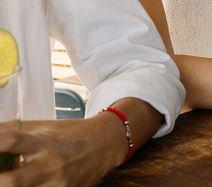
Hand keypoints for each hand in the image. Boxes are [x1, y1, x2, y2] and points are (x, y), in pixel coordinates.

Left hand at [0, 115, 124, 186]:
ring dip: (11, 186)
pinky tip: (29, 183)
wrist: (105, 144)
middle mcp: (50, 164)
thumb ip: (12, 131)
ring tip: (8, 179)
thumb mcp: (44, 127)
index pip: (10, 141)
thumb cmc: (70, 134)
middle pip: (12, 181)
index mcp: (42, 142)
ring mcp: (58, 184)